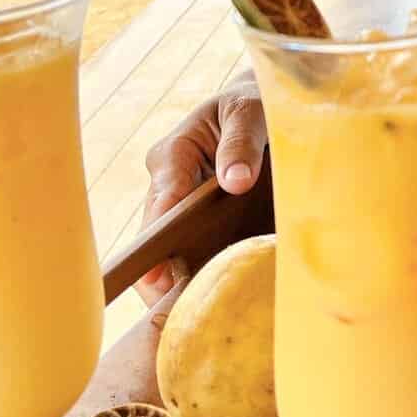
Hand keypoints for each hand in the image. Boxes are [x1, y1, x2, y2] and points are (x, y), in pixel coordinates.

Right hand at [136, 72, 266, 306]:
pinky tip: (210, 297)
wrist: (259, 105)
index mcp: (174, 152)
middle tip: (178, 311)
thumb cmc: (252, 103)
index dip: (158, 239)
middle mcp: (168, 180)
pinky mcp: (195, 217)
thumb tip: (235, 182)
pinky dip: (199, 270)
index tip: (159, 276)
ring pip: (169, 247)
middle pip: (157, 234)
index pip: (162, 200)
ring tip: (194, 314)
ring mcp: (179, 201)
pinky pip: (190, 247)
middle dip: (163, 272)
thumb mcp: (250, 111)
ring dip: (180, 277)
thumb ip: (242, 142)